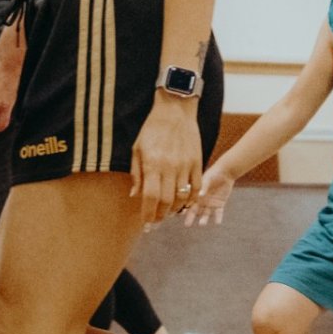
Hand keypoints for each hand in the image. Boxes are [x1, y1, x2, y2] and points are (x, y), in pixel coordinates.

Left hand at [131, 93, 203, 225]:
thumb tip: (135, 196)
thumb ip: (136, 174)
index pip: (150, 197)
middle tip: (156, 221)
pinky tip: (185, 202)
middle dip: (160, 215)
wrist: (175, 110)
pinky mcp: (197, 161)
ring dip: (175, 209)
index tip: (146, 223)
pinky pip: (197, 186)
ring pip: (182, 196)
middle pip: (166, 201)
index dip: (148, 214)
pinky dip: (192, 198)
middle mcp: (169, 167)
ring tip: (168, 212)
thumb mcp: (137, 149)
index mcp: (152, 164)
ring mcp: (185, 165)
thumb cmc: (152, 129)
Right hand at [187, 165, 235, 227]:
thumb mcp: (207, 179)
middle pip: (195, 211)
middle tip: (187, 224)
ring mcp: (210, 203)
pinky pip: (218, 213)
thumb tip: (199, 195)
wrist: (226, 172)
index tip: (178, 214)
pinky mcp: (220, 204)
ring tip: (201, 224)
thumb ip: (203, 187)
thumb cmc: (213, 174)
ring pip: (206, 214)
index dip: (183, 208)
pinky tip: (217, 222)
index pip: (188, 203)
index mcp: (196, 194)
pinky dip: (218, 218)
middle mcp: (202, 201)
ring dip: (204, 219)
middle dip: (190, 217)